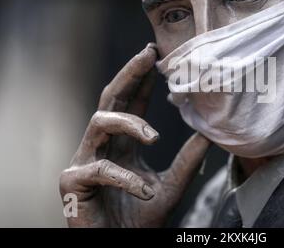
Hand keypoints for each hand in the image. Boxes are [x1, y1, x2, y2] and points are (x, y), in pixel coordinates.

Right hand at [59, 43, 209, 226]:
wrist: (124, 247)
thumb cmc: (142, 216)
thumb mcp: (173, 184)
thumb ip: (188, 160)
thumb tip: (210, 133)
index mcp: (122, 143)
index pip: (130, 103)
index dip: (141, 79)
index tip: (156, 55)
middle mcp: (102, 146)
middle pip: (110, 99)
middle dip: (128, 74)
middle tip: (147, 55)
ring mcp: (84, 161)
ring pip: (98, 122)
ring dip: (129, 124)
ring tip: (154, 137)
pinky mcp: (72, 182)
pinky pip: (99, 168)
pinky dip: (126, 178)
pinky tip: (146, 190)